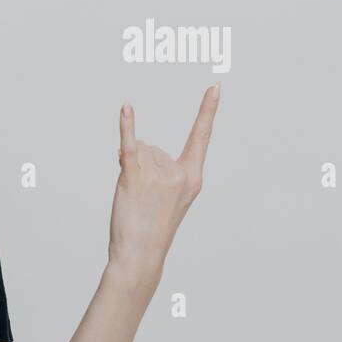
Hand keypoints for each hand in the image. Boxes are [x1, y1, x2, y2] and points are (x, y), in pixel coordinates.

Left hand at [108, 84, 218, 283]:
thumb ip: (158, 167)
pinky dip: (126, 126)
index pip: (201, 137)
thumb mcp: (165, 197)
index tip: (215, 86)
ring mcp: (158, 175)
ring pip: (137, 151)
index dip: (207, 110)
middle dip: (141, 167)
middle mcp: (179, 174)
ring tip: (133, 198)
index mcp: (192, 178)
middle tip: (142, 199)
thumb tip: (137, 142)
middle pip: (153, 148)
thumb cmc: (150, 228)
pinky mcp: (135, 178)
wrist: (140, 255)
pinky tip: (127, 108)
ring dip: (129, 169)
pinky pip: (130, 146)